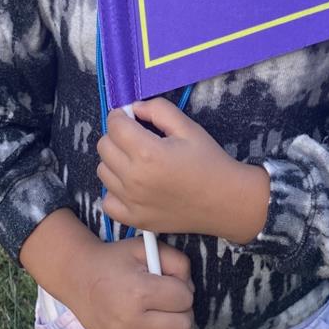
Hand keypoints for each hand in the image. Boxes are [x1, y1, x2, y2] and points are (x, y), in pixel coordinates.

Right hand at [67, 235, 197, 328]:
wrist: (77, 278)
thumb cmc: (113, 260)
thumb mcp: (146, 248)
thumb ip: (176, 261)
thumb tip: (190, 289)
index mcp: (138, 292)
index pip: (183, 298)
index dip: (184, 288)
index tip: (173, 283)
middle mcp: (130, 323)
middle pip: (181, 326)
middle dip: (185, 312)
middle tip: (173, 302)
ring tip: (176, 323)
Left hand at [98, 99, 269, 241]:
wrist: (225, 201)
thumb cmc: (208, 161)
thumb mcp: (187, 127)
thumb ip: (158, 110)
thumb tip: (133, 108)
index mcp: (147, 152)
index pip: (114, 125)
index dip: (121, 116)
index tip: (132, 118)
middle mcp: (134, 178)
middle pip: (104, 147)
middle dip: (117, 136)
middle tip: (137, 139)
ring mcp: (131, 202)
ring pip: (103, 171)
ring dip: (115, 162)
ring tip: (137, 162)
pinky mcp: (134, 220)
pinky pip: (107, 201)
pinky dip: (115, 191)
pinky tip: (133, 186)